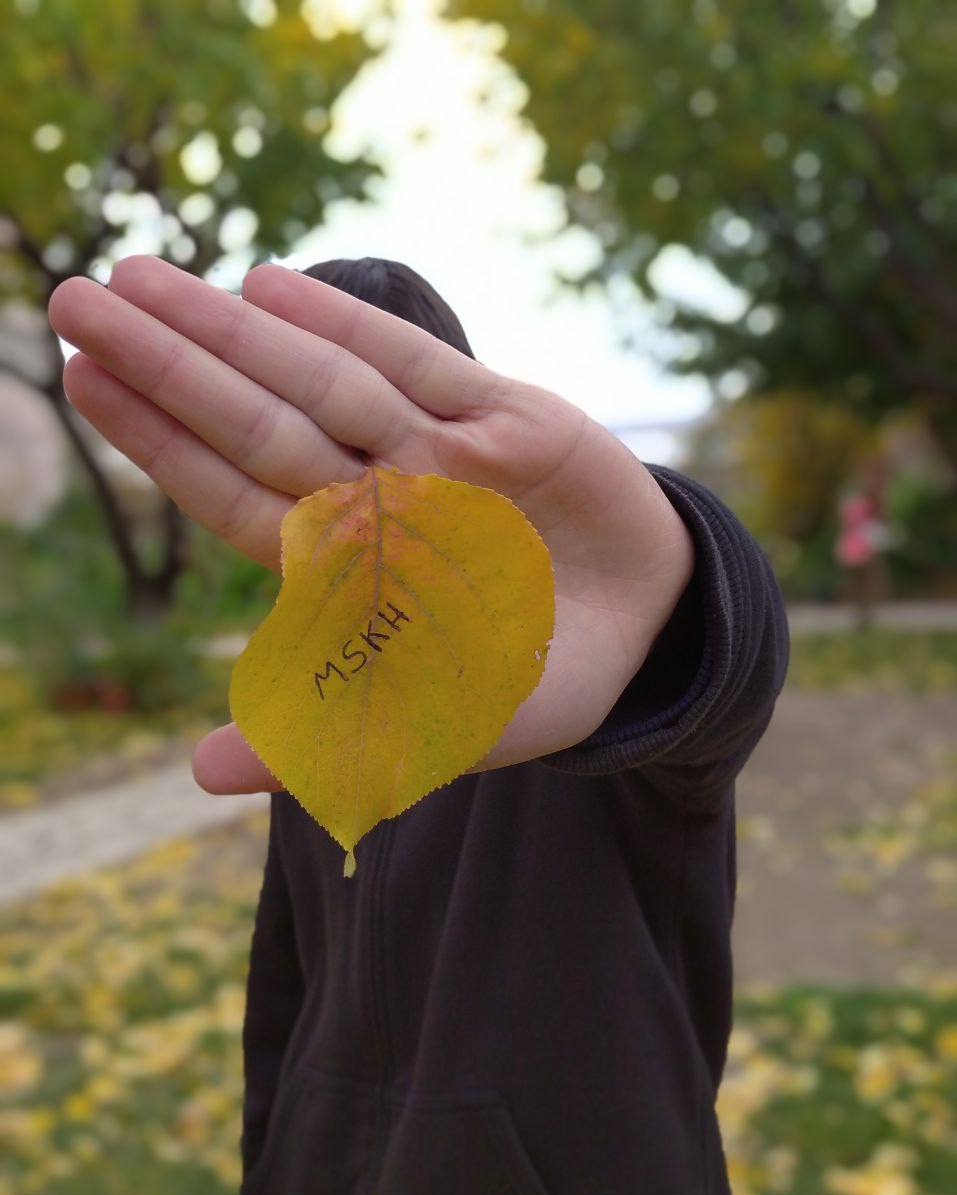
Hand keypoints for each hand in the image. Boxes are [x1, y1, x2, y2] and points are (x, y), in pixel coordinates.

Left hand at [48, 256, 693, 794]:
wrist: (648, 632)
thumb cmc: (533, 681)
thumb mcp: (438, 726)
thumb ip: (329, 739)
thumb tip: (200, 771)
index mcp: (350, 570)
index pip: (233, 495)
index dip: (160, 441)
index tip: (83, 379)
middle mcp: (378, 499)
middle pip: (256, 423)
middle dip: (170, 364)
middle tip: (76, 299)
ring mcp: (438, 452)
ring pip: (319, 382)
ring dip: (235, 329)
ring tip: (143, 275)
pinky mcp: (507, 418)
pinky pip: (416, 365)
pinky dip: (347, 328)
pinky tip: (269, 286)